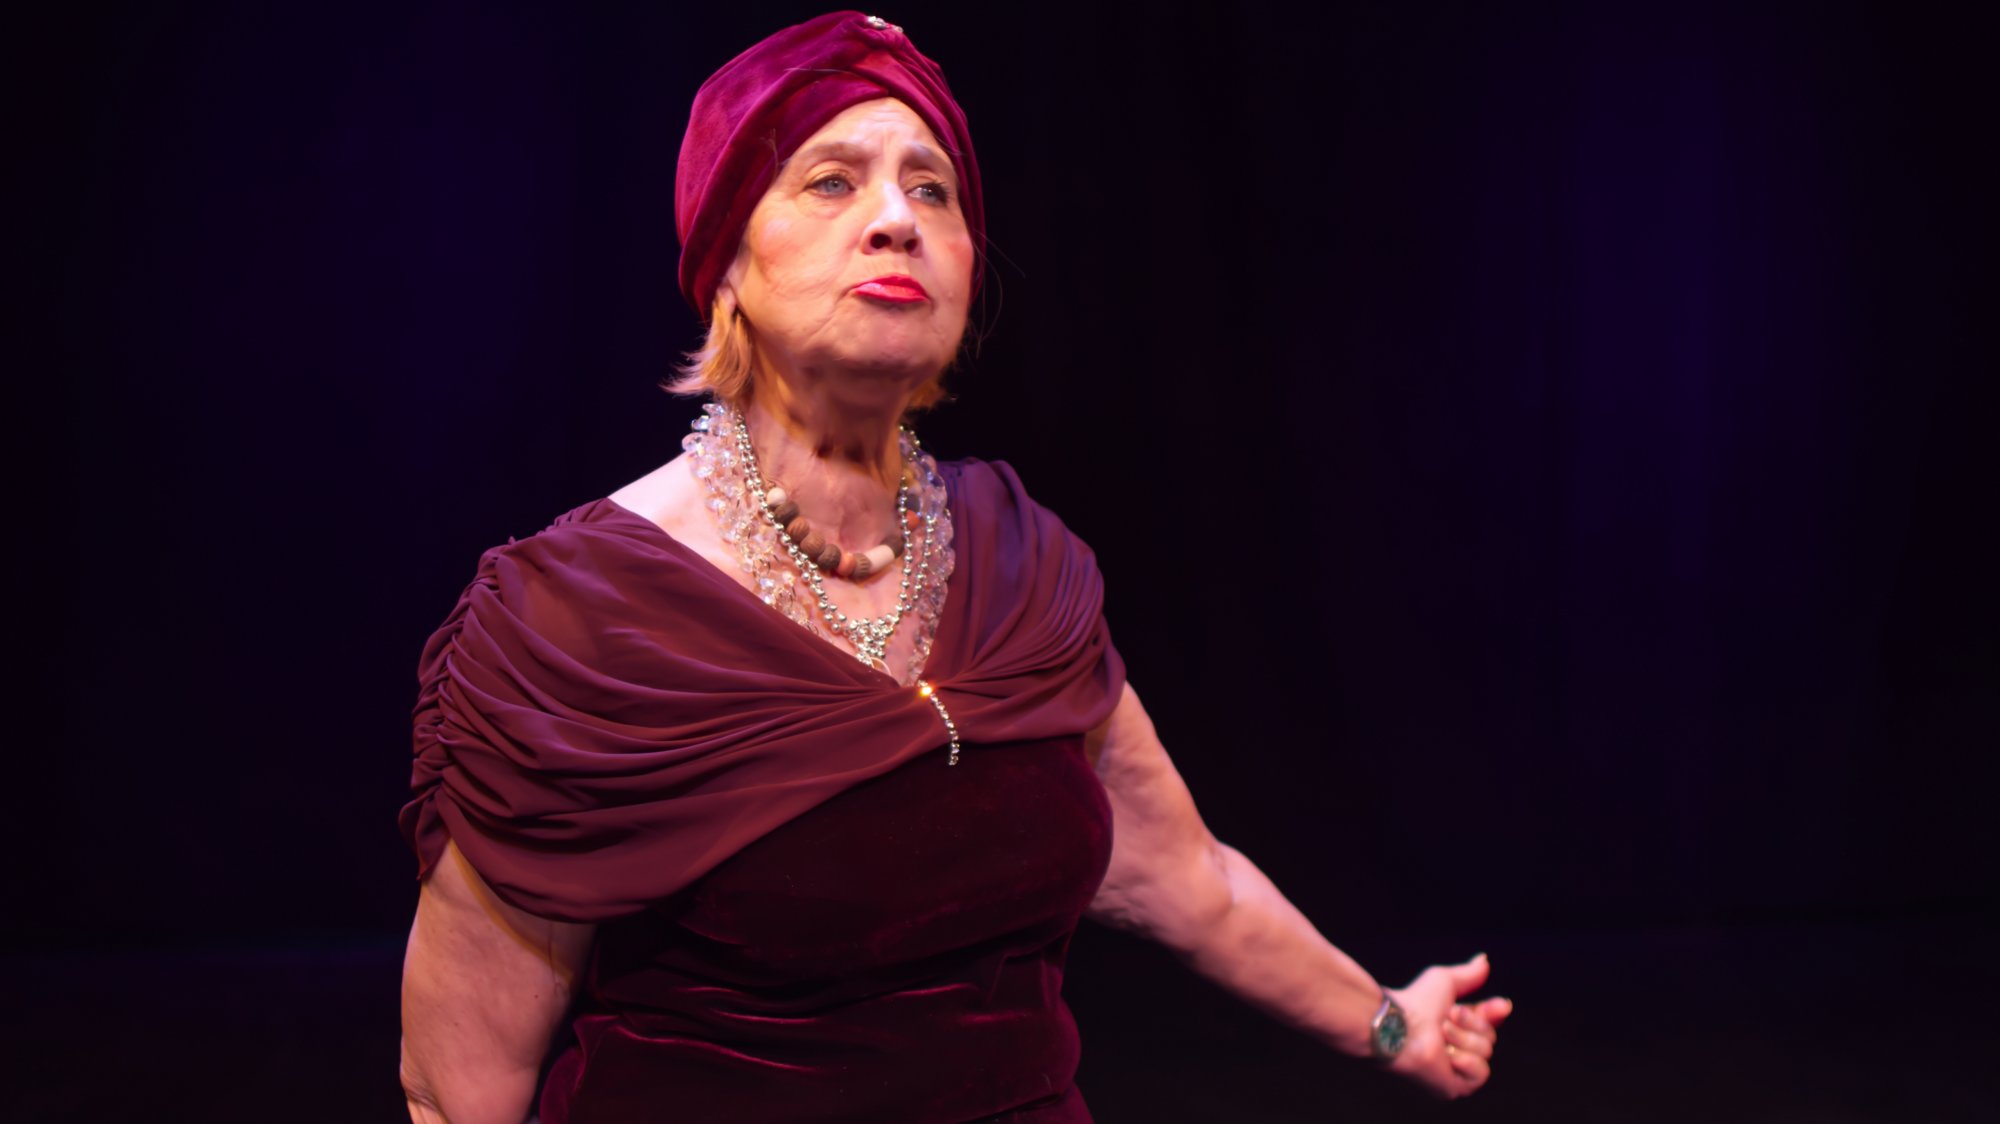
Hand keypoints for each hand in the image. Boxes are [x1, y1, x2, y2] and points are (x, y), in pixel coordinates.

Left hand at [1383, 953, 1512, 1098]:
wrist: (1399, 1026)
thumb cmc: (1416, 1002)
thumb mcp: (1445, 981)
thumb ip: (1467, 975)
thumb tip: (1484, 960)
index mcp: (1454, 1025)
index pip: (1487, 1022)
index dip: (1494, 1013)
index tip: (1502, 1005)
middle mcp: (1455, 1048)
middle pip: (1490, 1036)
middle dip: (1472, 1023)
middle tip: (1446, 1018)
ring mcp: (1454, 1069)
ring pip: (1486, 1053)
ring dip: (1464, 1040)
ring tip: (1440, 1036)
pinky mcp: (1453, 1087)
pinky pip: (1481, 1074)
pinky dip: (1467, 1063)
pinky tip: (1448, 1058)